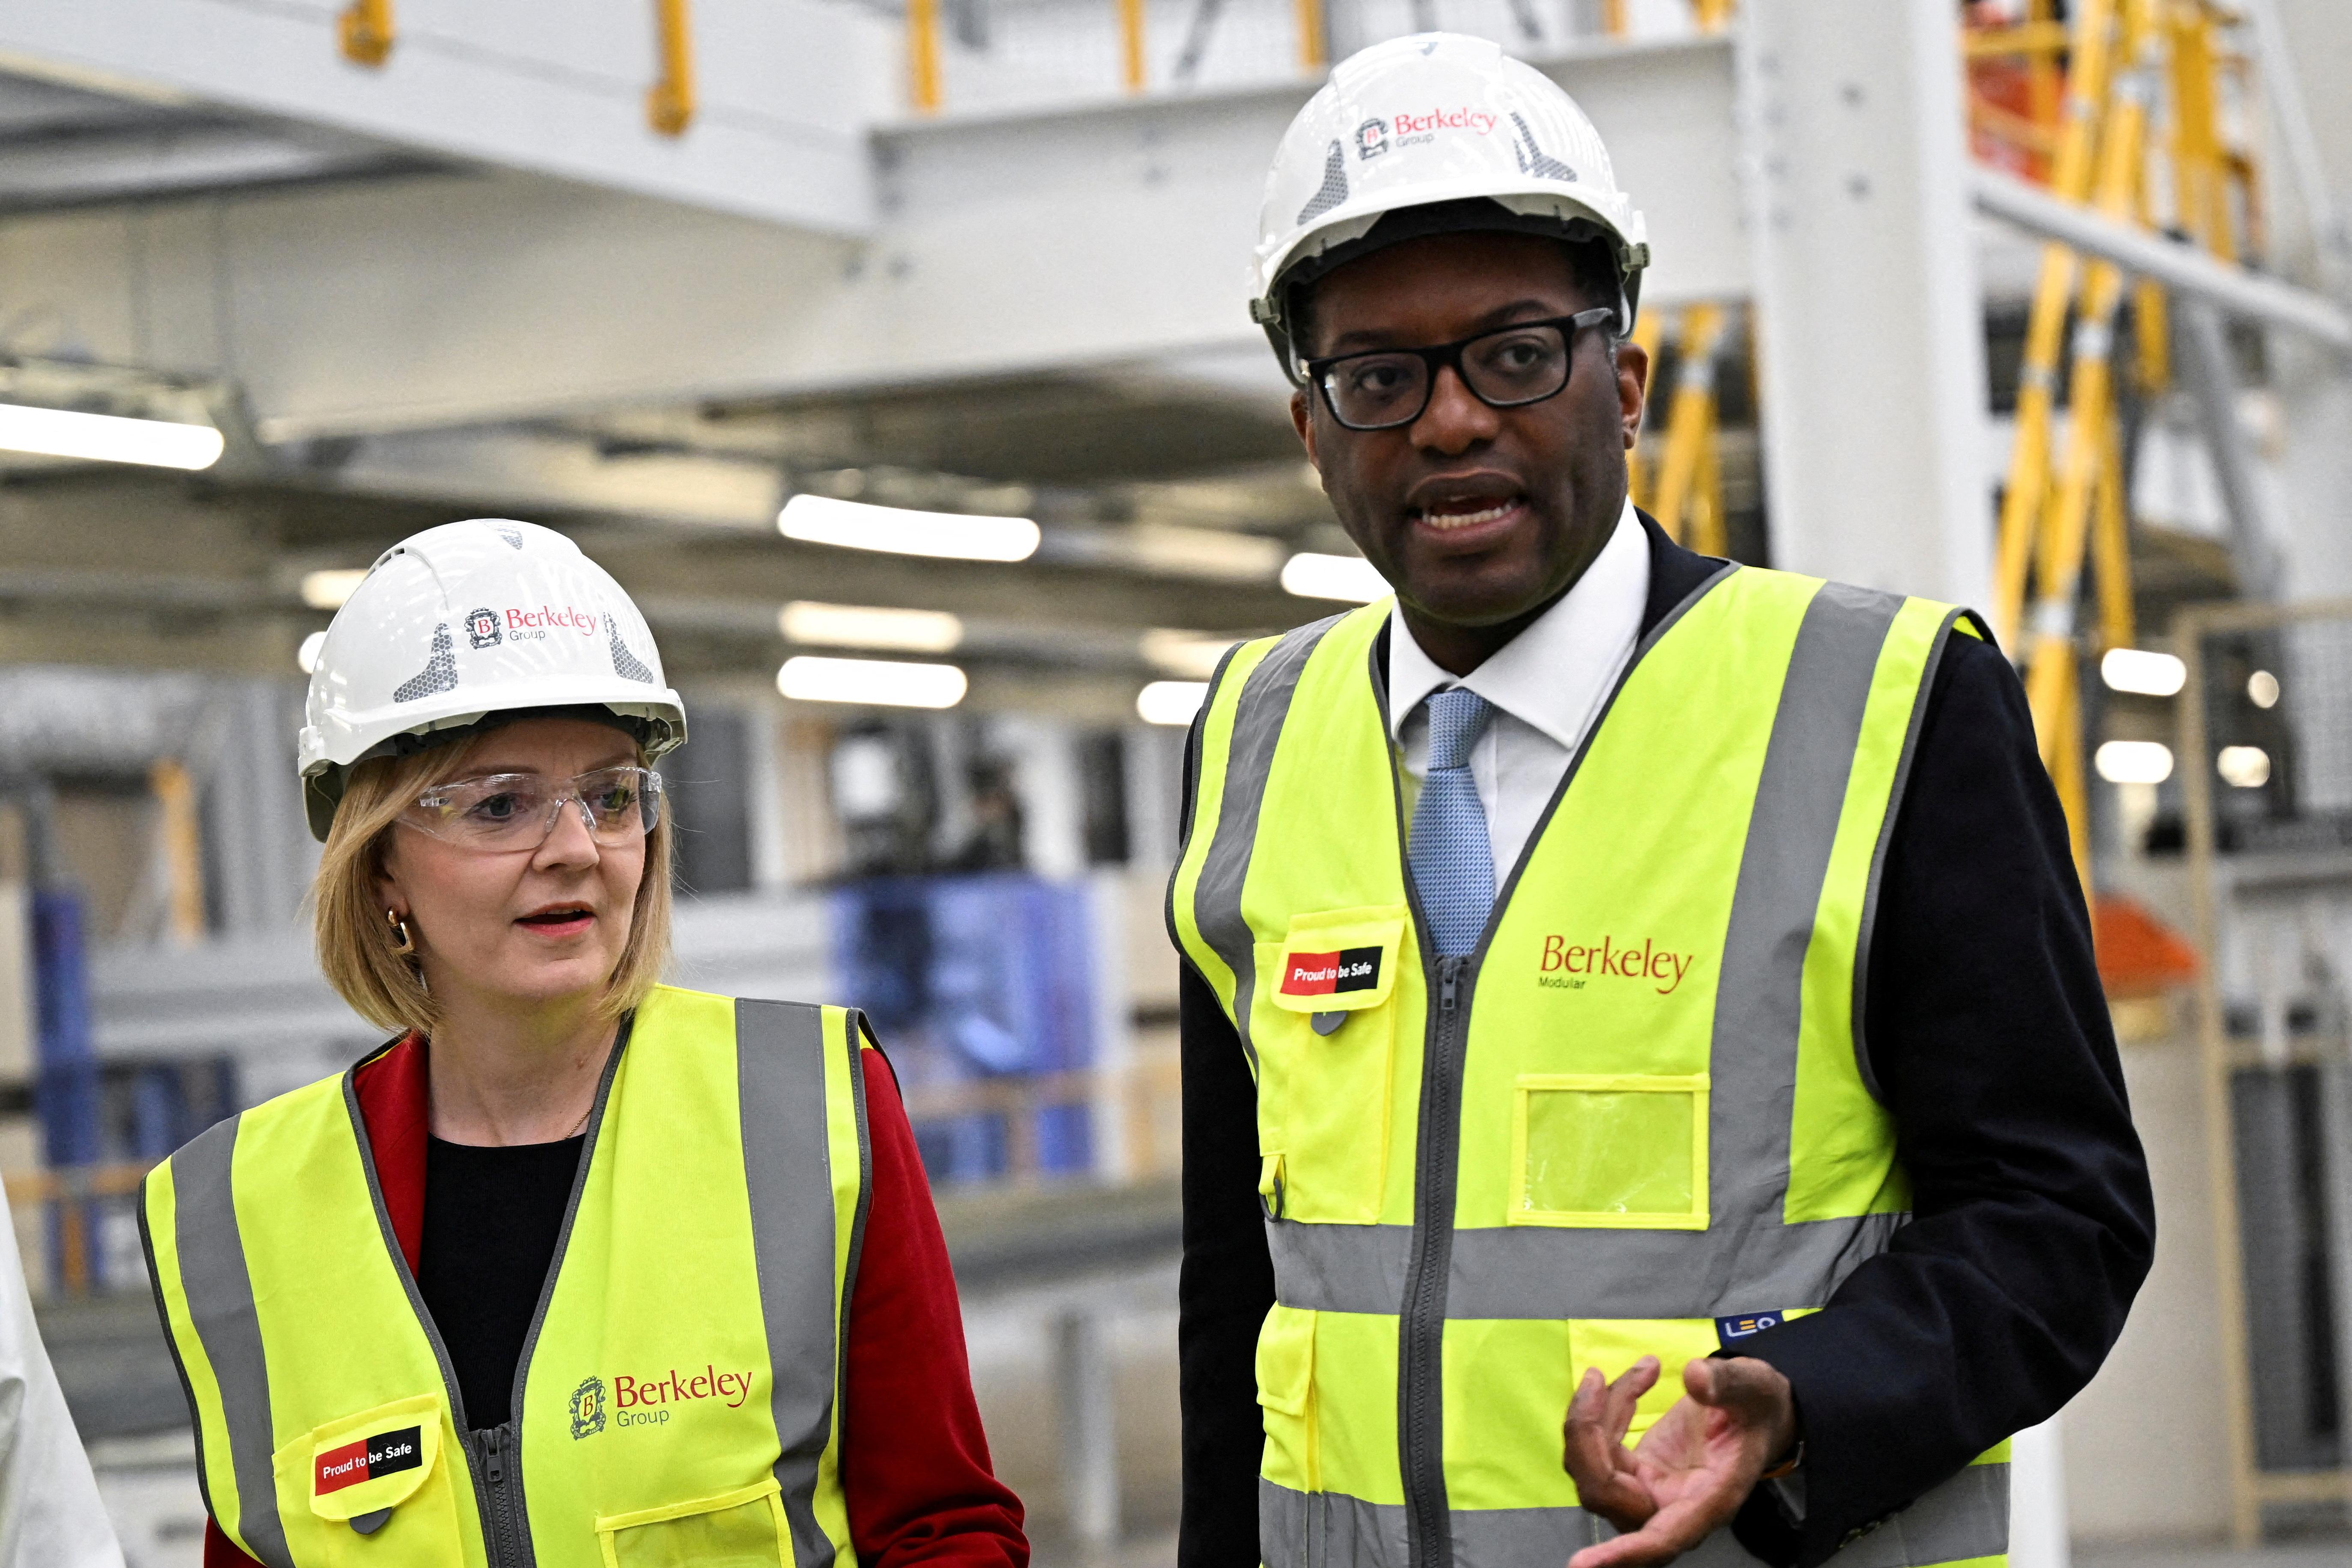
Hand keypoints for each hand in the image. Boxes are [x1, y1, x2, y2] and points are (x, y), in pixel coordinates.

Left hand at [1560, 1355, 1796, 1567]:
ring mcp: (1646, 1490)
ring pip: (1592, 1467)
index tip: (1581, 1564)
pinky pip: (1596, 1447)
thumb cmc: (1759, 1408)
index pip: (1661, 1538)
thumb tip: (1695, 1376)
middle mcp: (1671, 1505)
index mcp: (1708, 1500)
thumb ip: (1728, 1384)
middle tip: (1597, 1377)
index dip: (1624, 1552)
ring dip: (1594, 1413)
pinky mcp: (1631, 1470)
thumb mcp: (1756, 1387)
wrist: (1755, 1412)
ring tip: (1641, 1370)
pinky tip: (1638, 1378)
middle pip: (1606, 1493)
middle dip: (1586, 1433)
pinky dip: (1603, 1408)